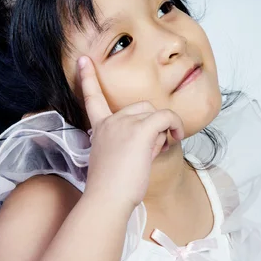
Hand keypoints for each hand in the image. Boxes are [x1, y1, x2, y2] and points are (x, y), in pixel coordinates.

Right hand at [78, 56, 184, 211]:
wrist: (108, 200)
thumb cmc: (112, 189)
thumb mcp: (114, 160)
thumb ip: (129, 142)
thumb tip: (158, 136)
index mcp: (99, 128)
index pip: (92, 98)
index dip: (87, 78)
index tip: (84, 60)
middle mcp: (110, 121)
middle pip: (141, 107)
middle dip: (151, 125)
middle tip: (150, 149)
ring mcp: (124, 123)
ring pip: (155, 113)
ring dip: (162, 130)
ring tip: (155, 152)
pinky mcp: (141, 129)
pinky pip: (166, 117)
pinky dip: (175, 125)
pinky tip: (175, 138)